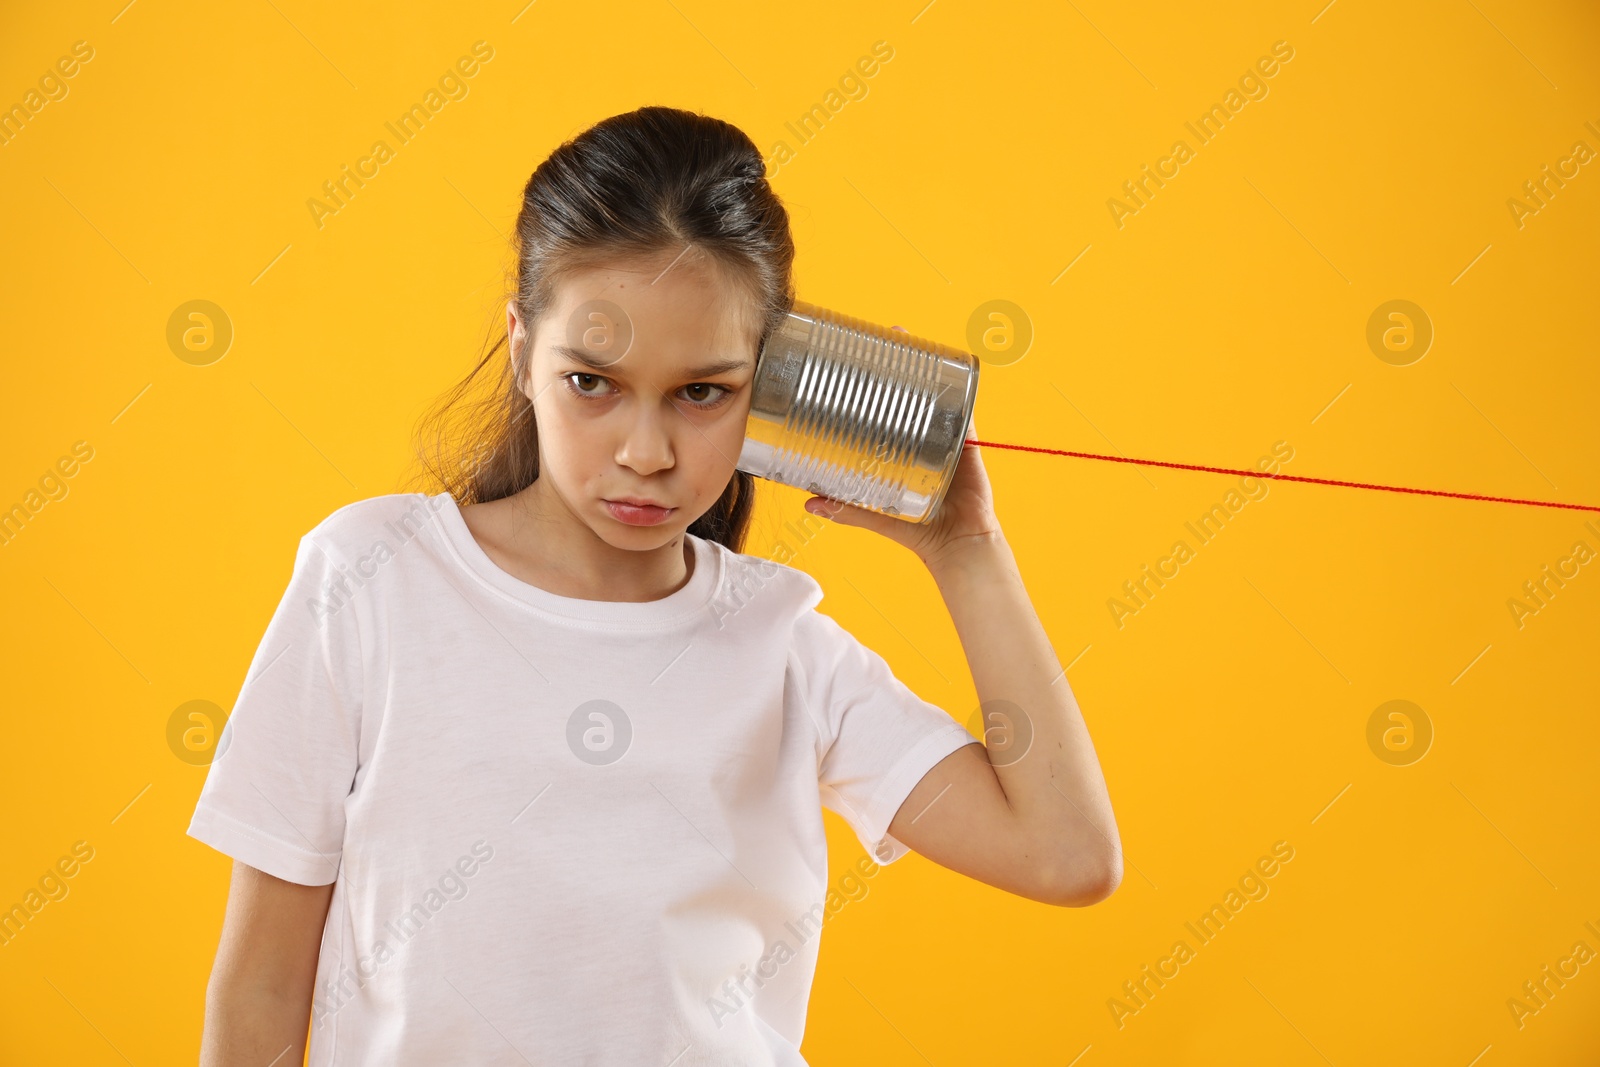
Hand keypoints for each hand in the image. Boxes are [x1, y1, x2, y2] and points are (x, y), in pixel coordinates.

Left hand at [803, 326, 1003, 571]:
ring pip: (934, 390)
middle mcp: (922, 437)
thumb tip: (807, 504)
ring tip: (905, 340)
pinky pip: (964, 407)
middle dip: (896, 362)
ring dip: (923, 363)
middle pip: (908, 390)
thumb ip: (846, 510)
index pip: (882, 409)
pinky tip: (949, 365)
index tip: (852, 360)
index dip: (870, 385)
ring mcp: (944, 435)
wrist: (959, 545)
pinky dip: (958, 386)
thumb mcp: (878, 516)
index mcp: (899, 449)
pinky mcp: (966, 440)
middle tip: (881, 338)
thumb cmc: (920, 532)